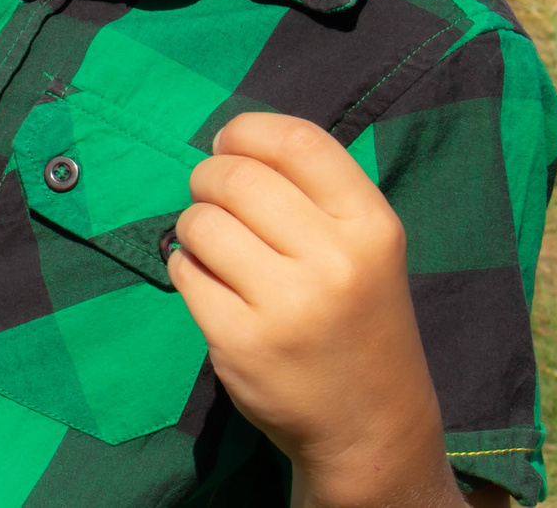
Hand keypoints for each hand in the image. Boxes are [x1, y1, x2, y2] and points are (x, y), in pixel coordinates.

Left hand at [170, 113, 473, 507]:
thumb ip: (311, 192)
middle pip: (236, 176)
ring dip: (195, 228)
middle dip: (209, 179)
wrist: (373, 425)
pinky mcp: (241, 341)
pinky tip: (216, 290)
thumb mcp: (365, 248)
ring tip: (219, 252)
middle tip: (215, 202)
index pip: (297, 140)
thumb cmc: (357, 319)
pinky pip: (184, 272)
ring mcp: (287, 304)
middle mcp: (335, 261)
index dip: (246, 131)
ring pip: (201, 222)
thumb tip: (226, 142)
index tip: (228, 145)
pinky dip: (189, 271)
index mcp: (372, 226)